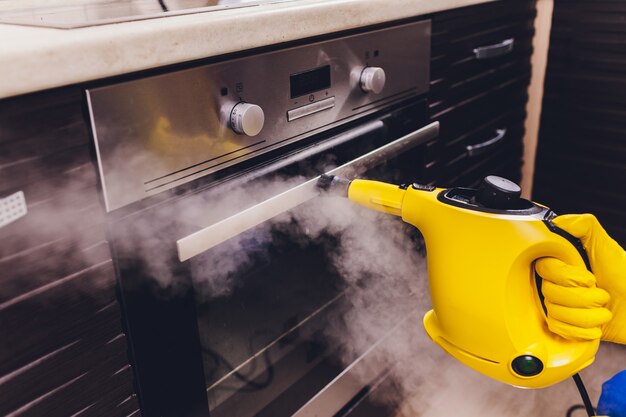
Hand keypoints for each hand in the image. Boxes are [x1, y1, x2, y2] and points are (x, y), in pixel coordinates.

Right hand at [535, 214, 625, 343]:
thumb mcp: (608, 247)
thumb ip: (584, 226)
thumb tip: (557, 221)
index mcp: (564, 264)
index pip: (544, 268)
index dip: (565, 276)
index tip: (588, 277)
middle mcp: (559, 283)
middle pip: (549, 293)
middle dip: (582, 298)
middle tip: (602, 293)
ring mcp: (561, 305)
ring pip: (555, 313)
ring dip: (587, 315)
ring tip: (604, 309)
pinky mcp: (567, 326)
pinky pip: (559, 329)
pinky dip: (582, 330)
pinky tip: (597, 324)